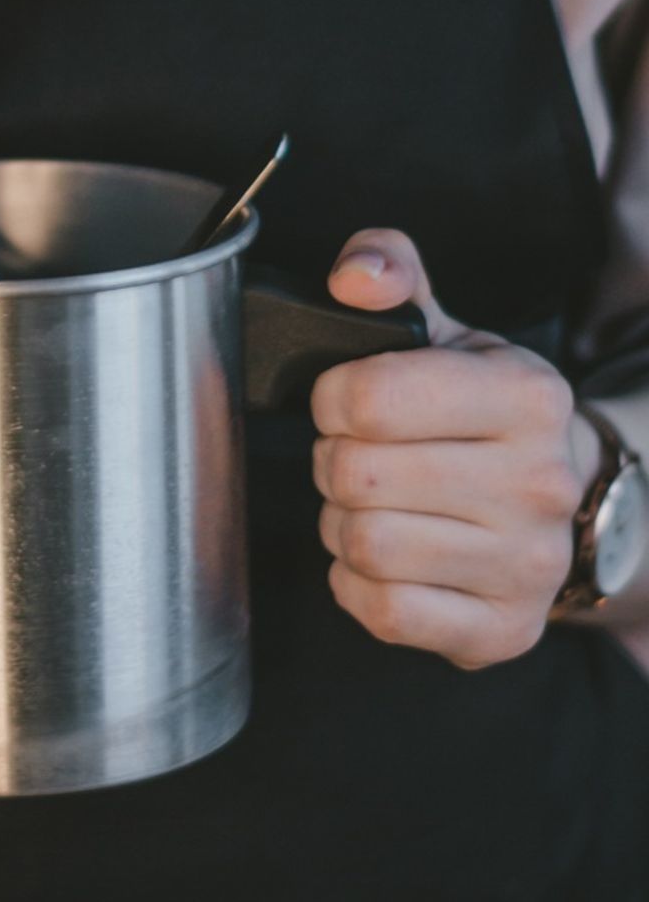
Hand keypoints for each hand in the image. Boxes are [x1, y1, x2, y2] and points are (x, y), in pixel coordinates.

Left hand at [311, 230, 599, 669]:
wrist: (569, 500)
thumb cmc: (485, 412)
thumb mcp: (446, 330)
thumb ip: (390, 272)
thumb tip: (354, 275)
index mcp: (529, 396)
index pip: (370, 398)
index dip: (331, 399)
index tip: (344, 402)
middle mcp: (540, 484)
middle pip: (357, 476)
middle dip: (334, 462)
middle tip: (356, 457)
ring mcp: (528, 564)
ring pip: (365, 546)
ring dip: (342, 525)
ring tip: (371, 505)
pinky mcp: (503, 629)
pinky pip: (384, 612)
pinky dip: (358, 585)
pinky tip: (384, 559)